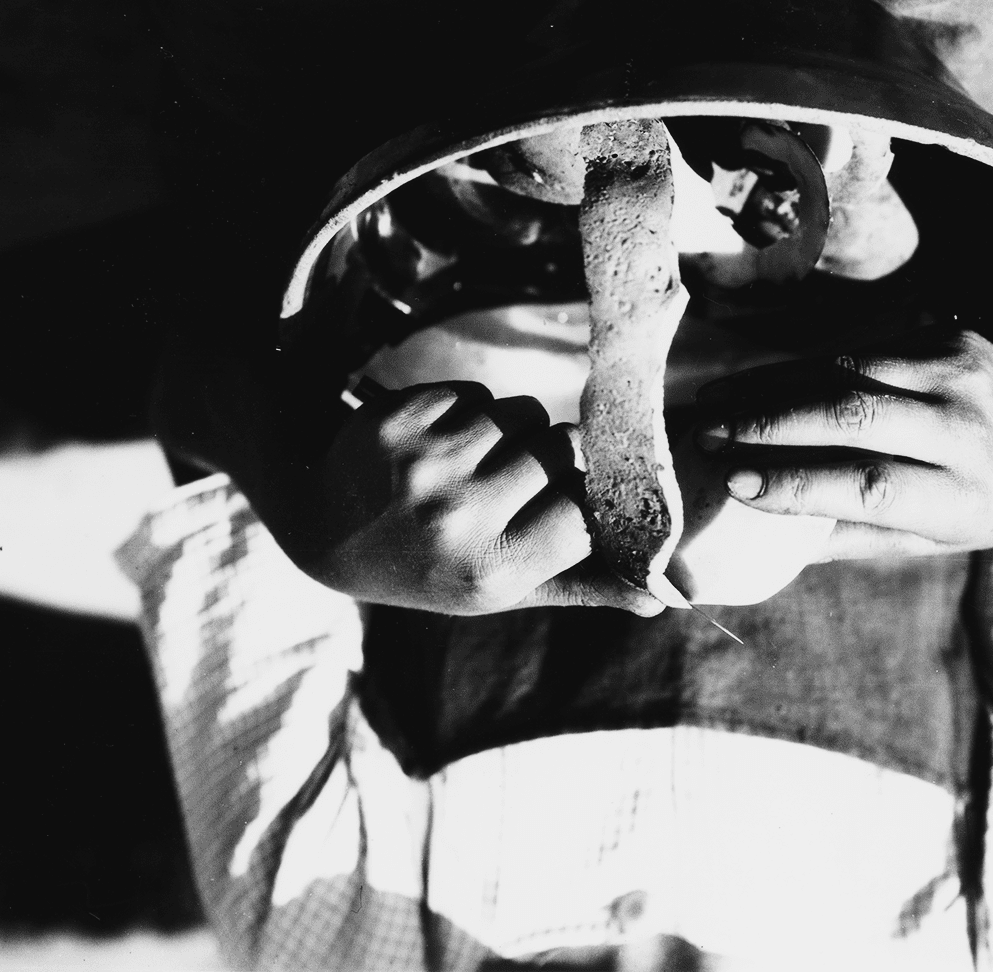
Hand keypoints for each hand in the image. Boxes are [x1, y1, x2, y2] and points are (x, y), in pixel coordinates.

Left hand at [286, 381, 662, 615]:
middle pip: (561, 449)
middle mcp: (459, 517)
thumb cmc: (434, 566)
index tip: (565, 506)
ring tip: (476, 463)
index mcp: (492, 568)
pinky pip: (476, 395)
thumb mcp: (503, 590)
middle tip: (516, 481)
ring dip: (513, 430)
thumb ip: (583, 587)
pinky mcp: (398, 420)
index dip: (583, 501)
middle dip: (550, 458)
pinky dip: (470, 412)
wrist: (327, 530)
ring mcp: (424, 464)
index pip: (584, 510)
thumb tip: (665, 599)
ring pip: (522, 413)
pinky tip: (440, 444)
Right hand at [694, 327, 992, 558]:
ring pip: (846, 371)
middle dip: (768, 423)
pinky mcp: (949, 333)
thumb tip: (764, 534)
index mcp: (968, 495)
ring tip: (715, 404)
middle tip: (705, 434)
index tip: (733, 485)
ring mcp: (961, 371)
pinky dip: (800, 367)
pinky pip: (859, 348)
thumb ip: (854, 533)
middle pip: (853, 415)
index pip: (871, 484)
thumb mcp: (932, 538)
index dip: (797, 483)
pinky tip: (756, 382)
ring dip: (771, 387)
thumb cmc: (984, 504)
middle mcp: (968, 427)